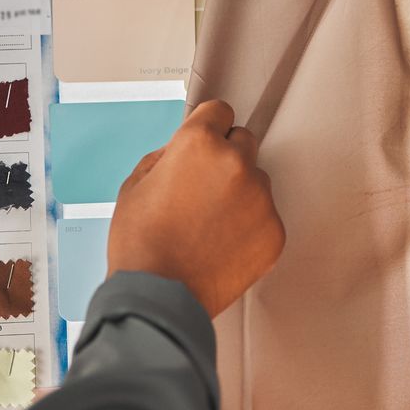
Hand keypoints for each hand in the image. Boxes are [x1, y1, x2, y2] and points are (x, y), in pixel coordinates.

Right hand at [109, 100, 283, 316]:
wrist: (159, 298)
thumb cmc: (141, 245)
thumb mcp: (135, 185)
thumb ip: (166, 157)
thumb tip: (183, 152)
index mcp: (200, 144)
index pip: (220, 111)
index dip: (208, 128)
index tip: (205, 142)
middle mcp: (237, 164)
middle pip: (244, 142)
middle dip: (226, 158)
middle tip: (203, 188)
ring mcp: (260, 199)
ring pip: (256, 181)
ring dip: (240, 193)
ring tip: (209, 225)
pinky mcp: (274, 232)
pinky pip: (265, 217)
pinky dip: (249, 227)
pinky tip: (222, 246)